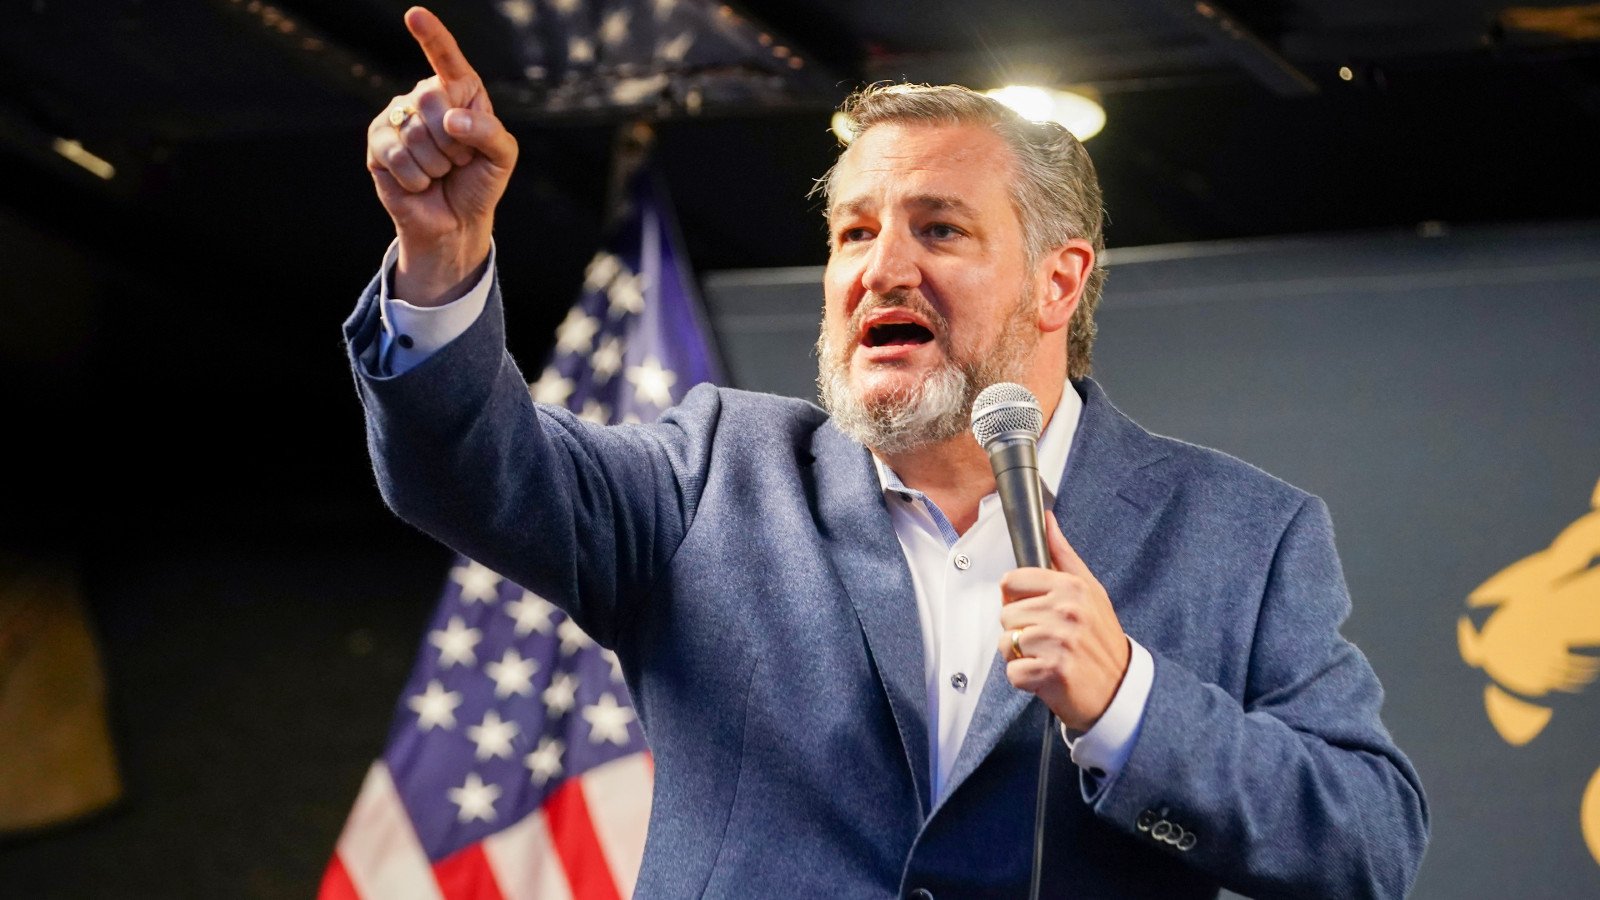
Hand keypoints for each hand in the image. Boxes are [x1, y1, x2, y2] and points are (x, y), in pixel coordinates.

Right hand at [365, 6, 518, 304]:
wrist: (457, 222)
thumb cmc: (480, 183)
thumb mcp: (502, 157)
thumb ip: (488, 132)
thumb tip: (449, 119)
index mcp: (459, 92)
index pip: (446, 59)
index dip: (432, 37)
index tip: (414, 15)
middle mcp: (424, 98)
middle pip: (430, 99)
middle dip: (454, 142)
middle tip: (459, 159)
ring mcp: (396, 119)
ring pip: (414, 133)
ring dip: (436, 165)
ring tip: (440, 173)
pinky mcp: (377, 145)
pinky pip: (396, 156)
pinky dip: (417, 178)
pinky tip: (420, 183)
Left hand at [998, 514, 1131, 732]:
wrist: (1121, 690)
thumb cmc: (1102, 640)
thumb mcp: (1090, 591)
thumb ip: (1063, 556)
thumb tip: (1047, 521)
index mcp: (1071, 587)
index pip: (1011, 581)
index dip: (1018, 599)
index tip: (1036, 610)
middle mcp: (1065, 610)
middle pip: (1005, 614)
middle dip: (1020, 630)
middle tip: (1047, 640)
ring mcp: (1059, 641)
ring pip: (1006, 643)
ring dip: (1021, 656)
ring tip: (1047, 657)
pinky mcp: (1052, 671)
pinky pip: (1013, 672)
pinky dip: (1024, 679)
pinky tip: (1045, 676)